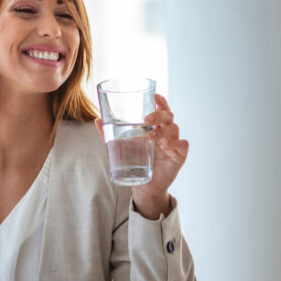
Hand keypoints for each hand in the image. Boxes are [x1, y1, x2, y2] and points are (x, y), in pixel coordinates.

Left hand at [96, 93, 188, 218]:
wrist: (144, 185)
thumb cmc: (136, 161)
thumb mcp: (121, 146)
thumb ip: (110, 134)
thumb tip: (97, 119)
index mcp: (155, 127)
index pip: (162, 109)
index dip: (161, 101)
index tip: (155, 96)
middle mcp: (166, 133)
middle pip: (169, 116)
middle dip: (159, 114)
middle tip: (147, 119)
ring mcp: (174, 143)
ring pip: (174, 129)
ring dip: (163, 131)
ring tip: (151, 137)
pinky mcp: (179, 156)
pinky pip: (183, 145)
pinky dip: (175, 143)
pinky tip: (166, 146)